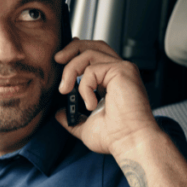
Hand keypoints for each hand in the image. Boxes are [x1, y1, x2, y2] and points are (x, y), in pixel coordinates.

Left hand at [54, 39, 163, 157]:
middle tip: (57, 60)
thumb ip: (73, 118)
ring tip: (65, 90)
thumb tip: (59, 114)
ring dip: (71, 69)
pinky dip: (84, 87)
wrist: (129, 142)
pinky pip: (92, 69)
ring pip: (88, 53)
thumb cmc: (115, 136)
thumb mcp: (86, 126)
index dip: (76, 52)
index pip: (94, 55)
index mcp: (112, 81)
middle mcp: (118, 72)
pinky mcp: (122, 71)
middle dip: (71, 49)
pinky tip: (91, 104)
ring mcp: (122, 69)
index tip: (61, 60)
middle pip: (93, 44)